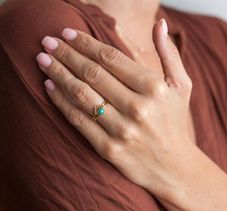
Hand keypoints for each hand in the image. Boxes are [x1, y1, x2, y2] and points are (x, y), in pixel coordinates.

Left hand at [36, 19, 193, 198]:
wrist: (173, 167)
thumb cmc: (175, 122)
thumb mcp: (181, 86)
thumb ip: (169, 53)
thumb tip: (160, 23)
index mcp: (154, 88)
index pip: (110, 57)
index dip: (85, 42)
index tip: (67, 32)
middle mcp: (137, 108)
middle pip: (92, 73)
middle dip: (65, 54)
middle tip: (47, 41)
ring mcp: (121, 130)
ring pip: (81, 94)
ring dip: (58, 74)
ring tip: (43, 60)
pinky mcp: (108, 149)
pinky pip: (78, 120)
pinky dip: (61, 102)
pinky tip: (49, 87)